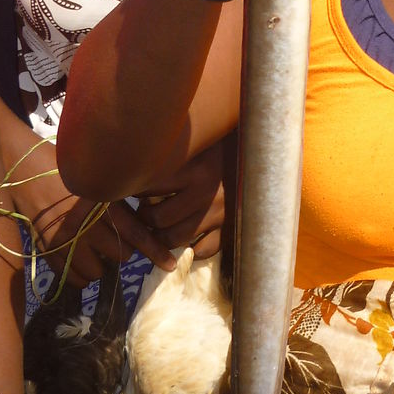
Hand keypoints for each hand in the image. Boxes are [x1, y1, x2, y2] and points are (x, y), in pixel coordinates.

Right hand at [11, 139, 176, 279]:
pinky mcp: (51, 254)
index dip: (156, 251)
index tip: (171, 266)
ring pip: (98, 272)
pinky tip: (75, 256)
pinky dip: (80, 274)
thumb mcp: (102, 188)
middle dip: (120, 250)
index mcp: (104, 205)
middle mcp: (87, 224)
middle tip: (108, 237)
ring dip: (99, 265)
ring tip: (90, 247)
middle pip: (121, 256)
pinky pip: (76, 280)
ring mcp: (67, 241)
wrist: (30, 176)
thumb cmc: (74, 181)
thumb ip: (123, 208)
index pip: (136, 234)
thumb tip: (147, 234)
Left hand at [135, 136, 230, 260]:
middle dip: (145, 217)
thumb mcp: (197, 143)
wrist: (261, 154)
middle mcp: (207, 193)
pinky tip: (185, 237)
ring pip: (176, 238)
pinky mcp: (230, 229)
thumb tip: (137, 163)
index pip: (149, 188)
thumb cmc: (223, 145)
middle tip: (143, 210)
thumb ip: (172, 154)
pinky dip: (190, 248)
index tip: (132, 186)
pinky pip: (203, 250)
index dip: (135, 189)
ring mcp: (220, 214)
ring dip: (161, 234)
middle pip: (158, 218)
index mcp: (195, 169)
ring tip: (158, 225)